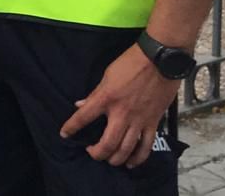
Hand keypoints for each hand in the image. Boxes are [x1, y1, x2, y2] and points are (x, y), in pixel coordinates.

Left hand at [60, 44, 181, 167]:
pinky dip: (138, 158)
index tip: (64, 134)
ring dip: (116, 159)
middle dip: (97, 153)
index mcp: (106, 99)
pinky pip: (146, 146)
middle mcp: (121, 114)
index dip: (71, 128)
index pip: (83, 117)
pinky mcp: (154, 122)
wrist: (160, 61)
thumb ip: (94, 93)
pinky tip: (131, 163)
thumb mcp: (107, 75)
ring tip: (110, 160)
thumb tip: (80, 104)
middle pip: (107, 144)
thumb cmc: (131, 63)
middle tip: (92, 152)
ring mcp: (139, 120)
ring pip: (126, 149)